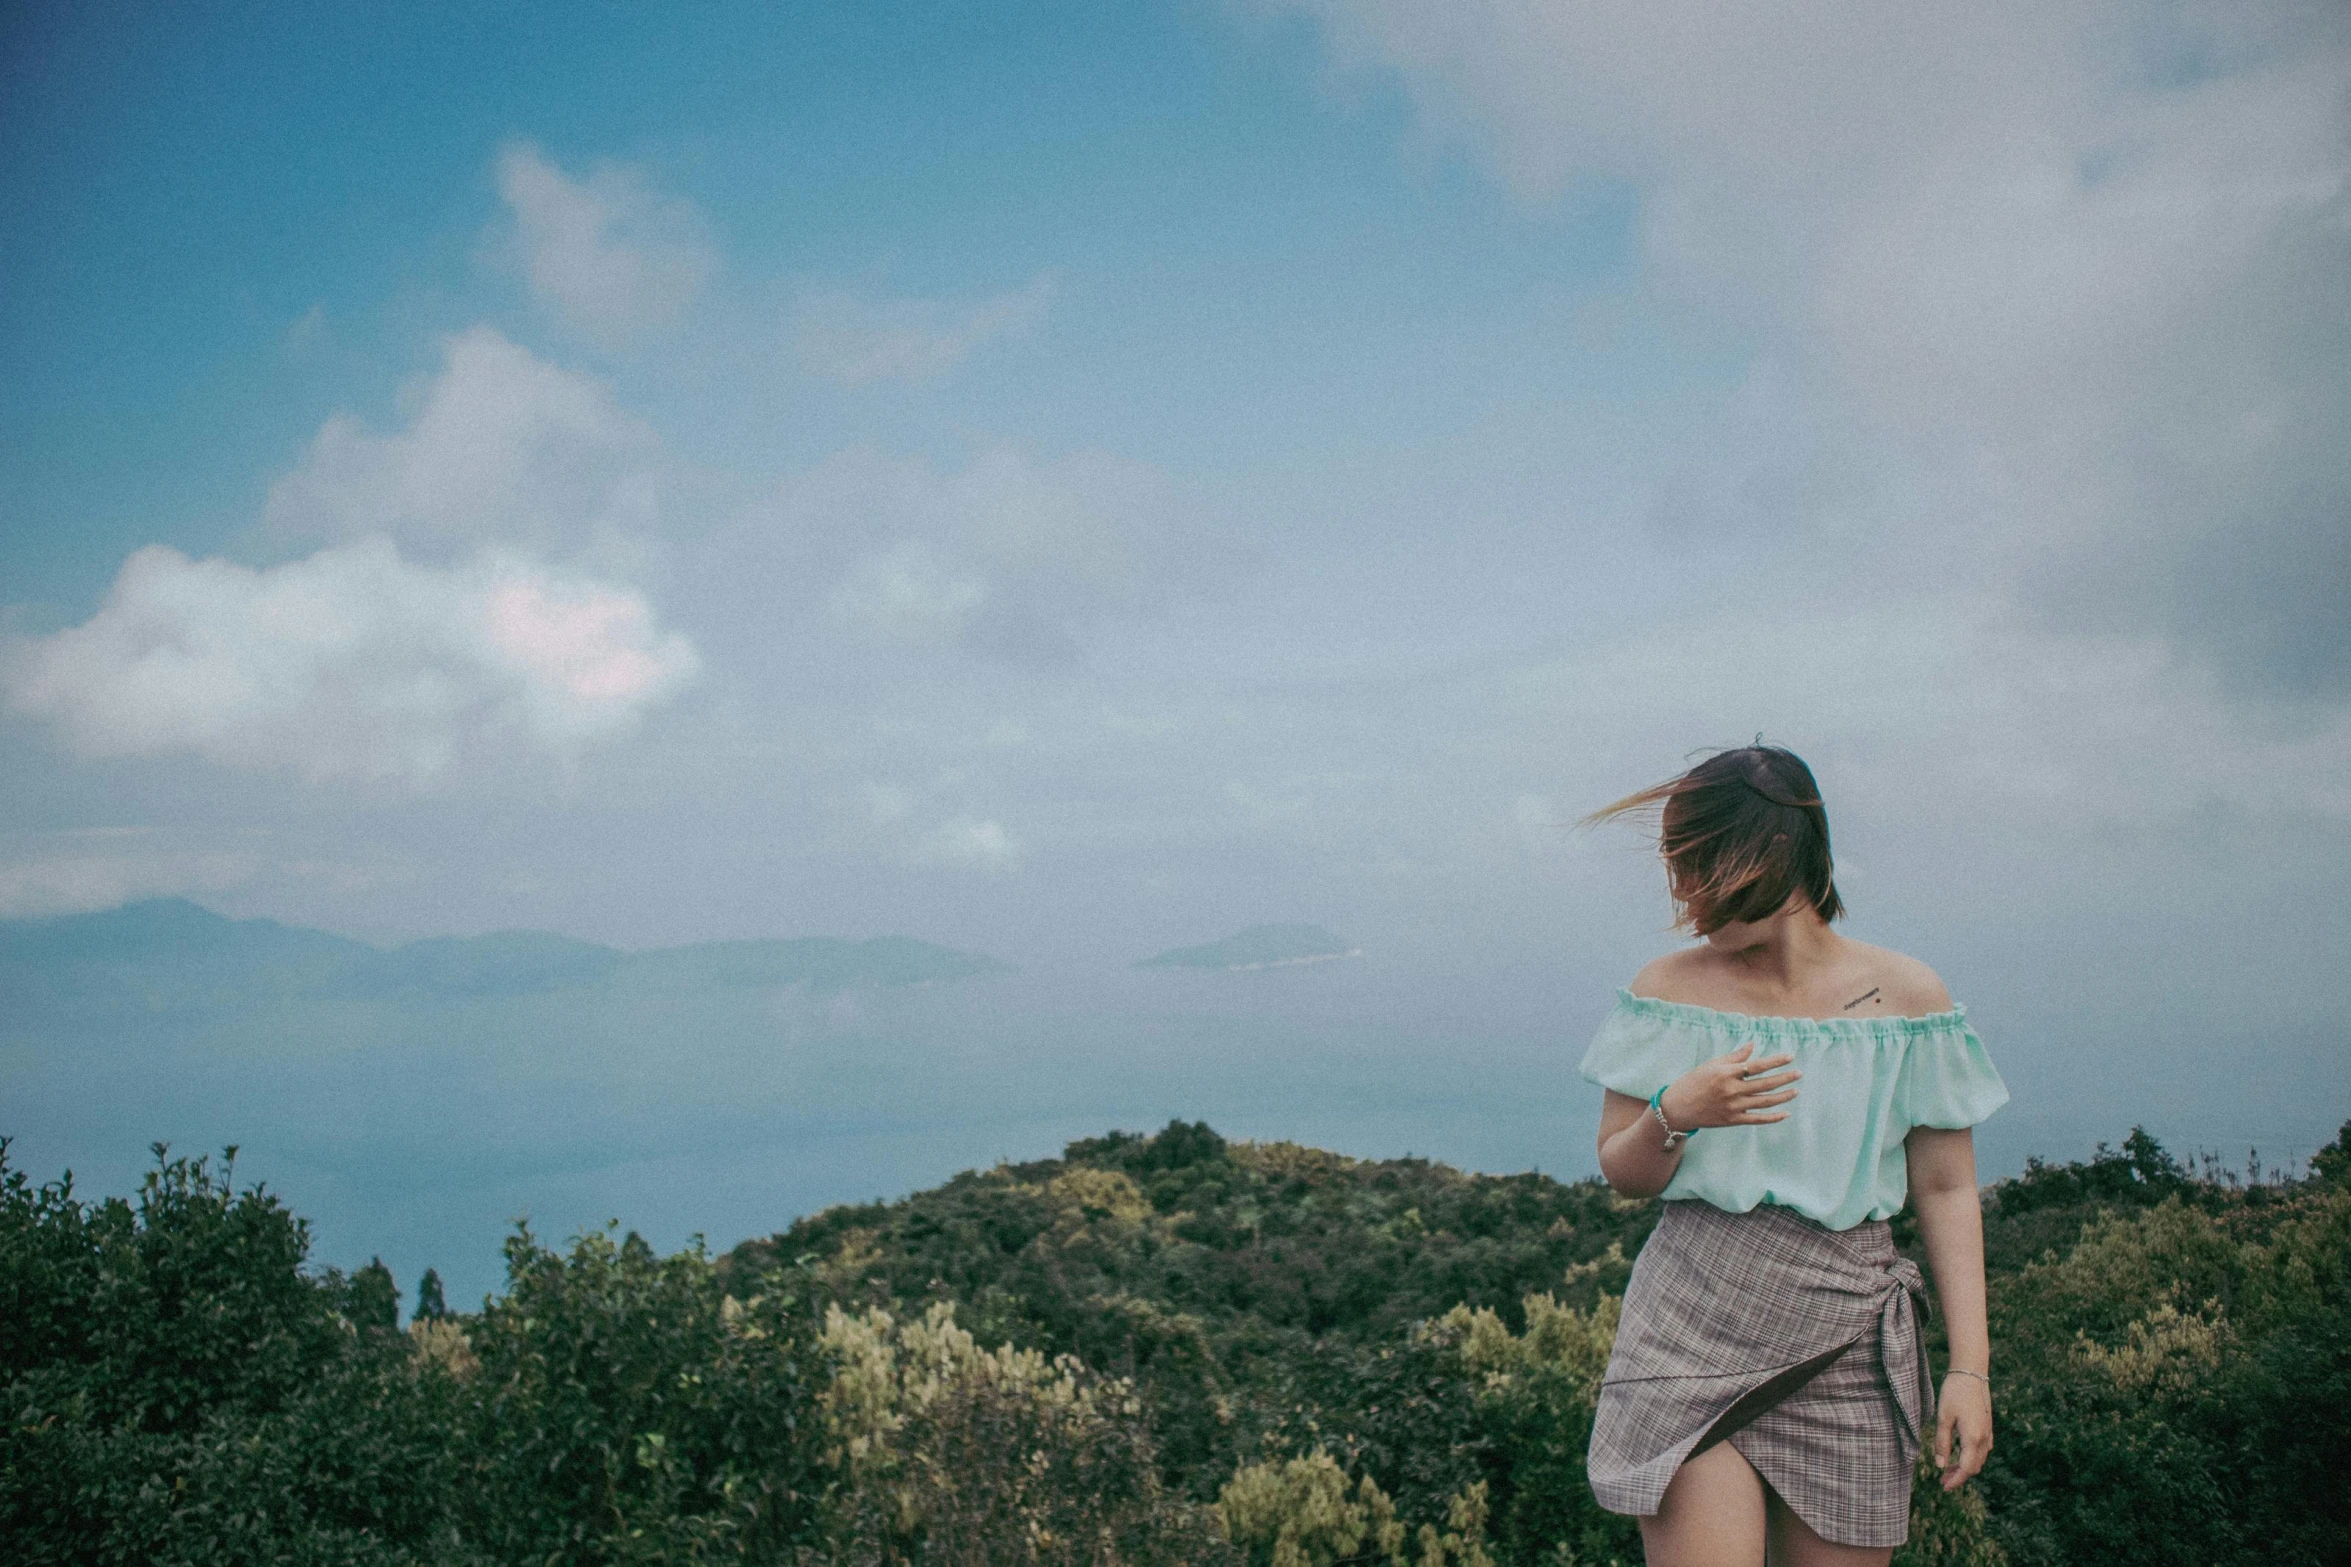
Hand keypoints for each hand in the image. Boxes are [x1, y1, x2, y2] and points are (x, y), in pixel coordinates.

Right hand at [1659, 1041, 1800, 1130]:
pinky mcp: (1733, 1120)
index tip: (1790, 1056)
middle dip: (1784, 1078)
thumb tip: (1753, 1045)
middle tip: (1799, 1073)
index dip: (1775, 1061)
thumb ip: (1734, 1057)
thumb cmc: (1693, 1082)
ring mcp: (1733, 1107)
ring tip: (1796, 1090)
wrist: (1678, 1108)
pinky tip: (1785, 1113)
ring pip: (1765, 1101)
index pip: (1757, 1066)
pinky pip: (1757, 1119)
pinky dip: (1773, 1118)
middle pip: (1765, 1084)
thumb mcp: (1711, 1065)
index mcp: (1726, 1073)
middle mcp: (1731, 1090)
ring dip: (1783, 1096)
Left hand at [1935, 1373, 1992, 1489]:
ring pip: (1980, 1459)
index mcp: (1973, 1438)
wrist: (1971, 1373)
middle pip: (1974, 1467)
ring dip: (1966, 1467)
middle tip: (1942, 1479)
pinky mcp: (1988, 1427)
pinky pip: (1983, 1450)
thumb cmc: (1954, 1393)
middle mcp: (1984, 1438)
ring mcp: (1988, 1433)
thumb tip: (1940, 1465)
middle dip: (1959, 1476)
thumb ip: (1942, 1443)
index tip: (1944, 1486)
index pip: (1967, 1469)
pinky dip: (1972, 1457)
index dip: (1956, 1480)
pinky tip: (1961, 1454)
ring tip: (1948, 1467)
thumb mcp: (1943, 1417)